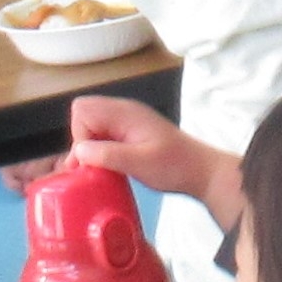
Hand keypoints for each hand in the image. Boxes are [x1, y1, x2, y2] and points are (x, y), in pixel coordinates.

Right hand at [68, 97, 241, 224]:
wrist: (202, 171)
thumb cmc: (175, 167)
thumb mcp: (141, 163)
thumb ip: (109, 155)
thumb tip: (79, 152)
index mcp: (125, 113)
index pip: (83, 110)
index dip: (80, 135)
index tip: (92, 160)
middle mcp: (123, 111)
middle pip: (84, 113)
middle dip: (81, 139)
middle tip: (94, 164)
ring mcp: (127, 120)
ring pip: (92, 125)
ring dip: (91, 145)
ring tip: (103, 167)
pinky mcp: (130, 132)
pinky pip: (104, 134)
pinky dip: (101, 148)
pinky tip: (112, 165)